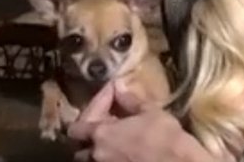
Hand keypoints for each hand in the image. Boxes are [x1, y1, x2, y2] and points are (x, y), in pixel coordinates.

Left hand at [66, 80, 214, 161]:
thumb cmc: (165, 136)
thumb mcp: (150, 112)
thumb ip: (130, 100)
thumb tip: (119, 88)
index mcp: (101, 134)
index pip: (82, 120)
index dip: (96, 102)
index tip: (112, 91)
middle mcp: (97, 154)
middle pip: (78, 143)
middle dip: (86, 131)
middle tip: (102, 119)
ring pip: (90, 158)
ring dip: (95, 147)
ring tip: (109, 137)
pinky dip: (109, 155)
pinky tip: (122, 148)